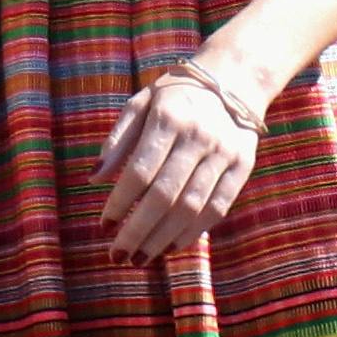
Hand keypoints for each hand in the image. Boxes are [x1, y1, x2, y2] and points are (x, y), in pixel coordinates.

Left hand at [94, 63, 264, 265]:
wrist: (235, 78)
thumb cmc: (176, 94)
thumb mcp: (141, 103)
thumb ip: (117, 140)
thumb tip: (94, 178)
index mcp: (168, 119)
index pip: (140, 171)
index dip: (120, 203)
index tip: (103, 227)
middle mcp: (198, 137)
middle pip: (165, 195)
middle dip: (138, 231)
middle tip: (118, 256)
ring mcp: (223, 153)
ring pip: (192, 207)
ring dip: (163, 238)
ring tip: (141, 258)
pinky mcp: (242, 166)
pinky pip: (218, 207)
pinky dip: (194, 232)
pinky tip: (173, 247)